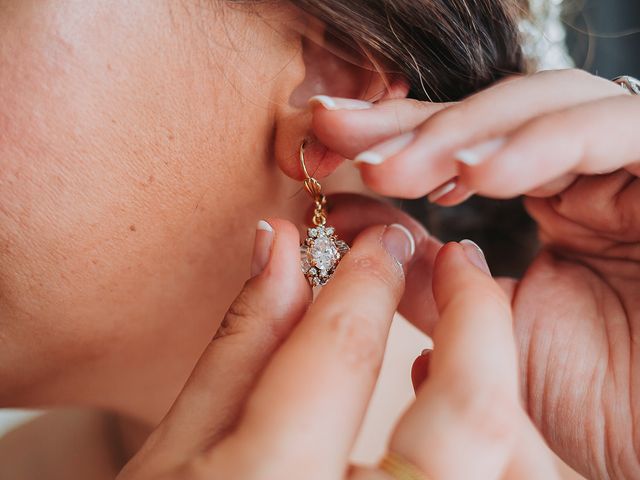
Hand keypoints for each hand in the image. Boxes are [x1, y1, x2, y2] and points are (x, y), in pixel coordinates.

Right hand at [117, 218, 554, 478]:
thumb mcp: (174, 452)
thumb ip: (240, 346)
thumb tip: (280, 249)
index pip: (343, 355)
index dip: (365, 281)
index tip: (380, 242)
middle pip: (472, 413)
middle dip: (476, 317)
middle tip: (460, 263)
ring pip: (512, 467)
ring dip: (497, 389)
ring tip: (463, 336)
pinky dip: (497, 451)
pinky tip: (449, 422)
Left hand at [310, 69, 639, 478]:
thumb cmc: (596, 398)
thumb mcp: (490, 335)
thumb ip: (426, 281)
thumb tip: (354, 225)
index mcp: (549, 200)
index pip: (459, 148)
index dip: (388, 140)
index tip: (324, 149)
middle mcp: (586, 173)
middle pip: (491, 115)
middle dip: (409, 122)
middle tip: (338, 132)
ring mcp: (627, 166)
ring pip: (543, 106)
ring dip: (460, 133)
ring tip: (394, 167)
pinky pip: (610, 131)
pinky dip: (541, 145)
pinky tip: (476, 173)